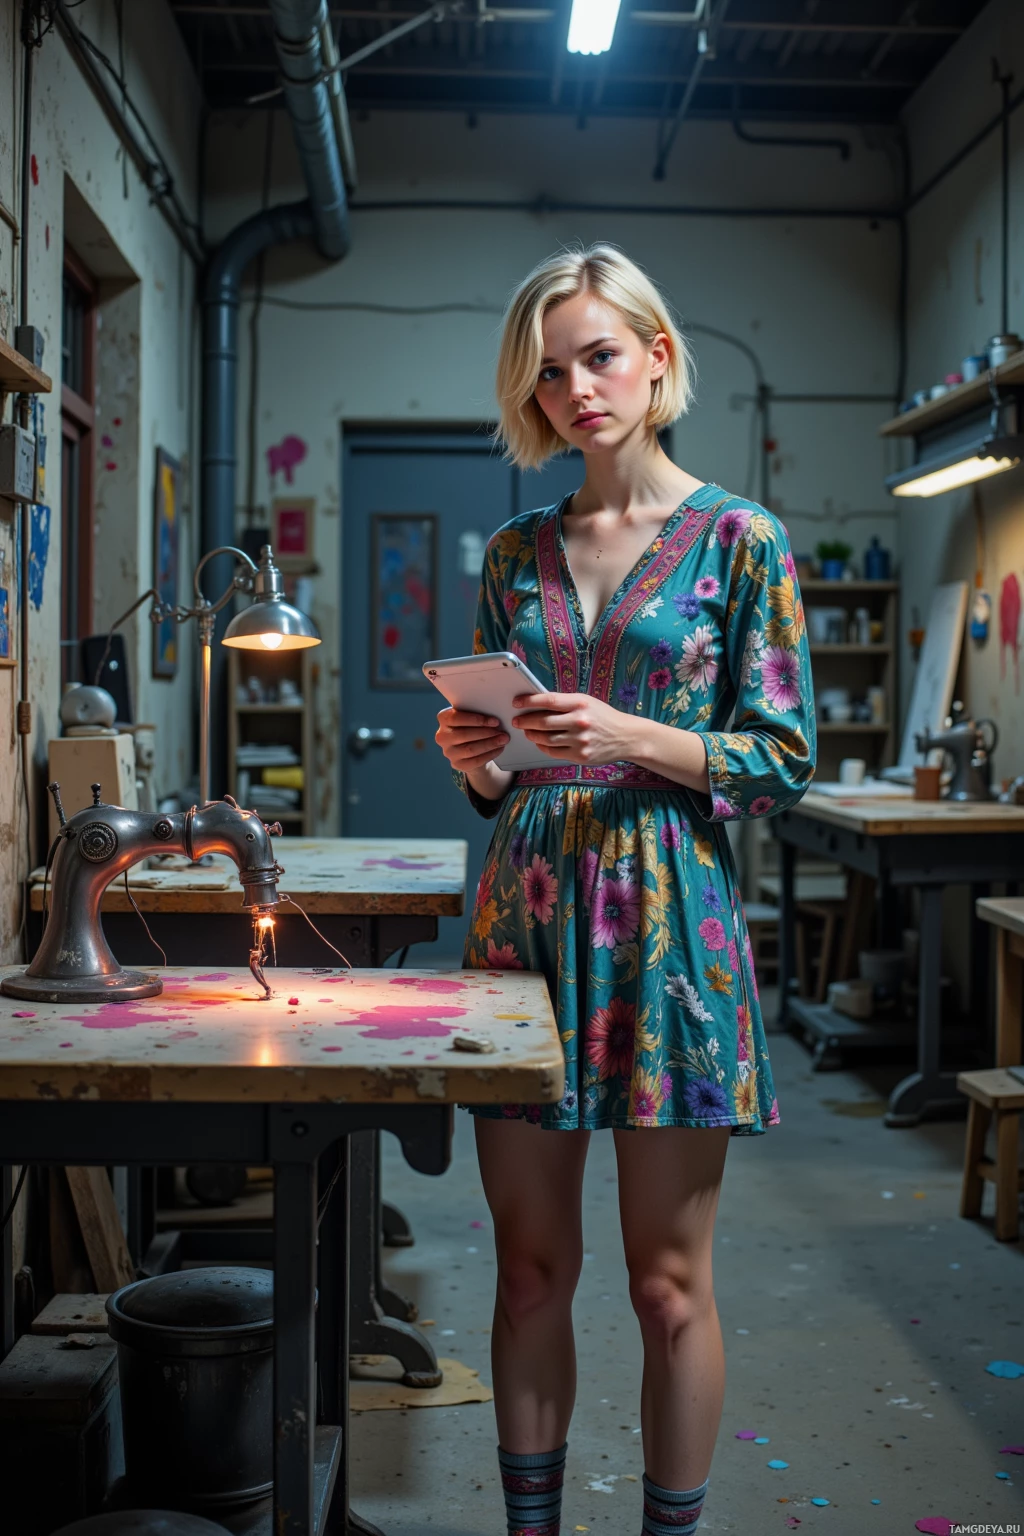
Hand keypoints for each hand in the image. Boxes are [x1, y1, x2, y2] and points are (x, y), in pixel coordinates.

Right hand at [435, 707, 509, 770]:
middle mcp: (442, 736)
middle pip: (464, 735)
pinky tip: (499, 749)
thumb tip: (494, 713)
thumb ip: (477, 711)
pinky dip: (489, 755)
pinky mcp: (457, 764)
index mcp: (444, 719)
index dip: (476, 720)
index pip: (456, 718)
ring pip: (470, 749)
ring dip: (490, 744)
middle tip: (502, 732)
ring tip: (503, 740)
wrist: (468, 746)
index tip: (495, 721)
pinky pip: (475, 761)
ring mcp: (448, 752)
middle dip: (486, 733)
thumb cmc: (471, 725)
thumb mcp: (471, 716)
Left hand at [511, 691, 633, 764]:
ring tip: (527, 731)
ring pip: (546, 738)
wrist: (625, 737)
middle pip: (543, 722)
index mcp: (580, 704)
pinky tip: (539, 742)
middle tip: (517, 721)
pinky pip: (553, 751)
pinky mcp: (580, 755)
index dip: (529, 701)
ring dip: (532, 735)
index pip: (548, 700)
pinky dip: (542, 746)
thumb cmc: (603, 717)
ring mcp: (579, 740)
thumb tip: (538, 704)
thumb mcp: (587, 703)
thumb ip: (565, 703)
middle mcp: (579, 721)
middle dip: (525, 721)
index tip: (517, 703)